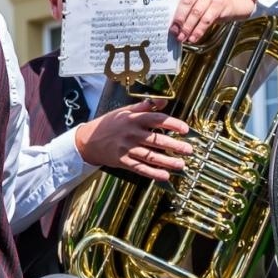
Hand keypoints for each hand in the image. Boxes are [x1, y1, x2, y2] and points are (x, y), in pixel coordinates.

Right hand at [73, 100, 194, 181]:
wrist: (88, 140)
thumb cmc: (109, 124)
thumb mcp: (125, 111)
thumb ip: (145, 106)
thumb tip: (163, 101)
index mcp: (133, 119)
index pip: (157, 120)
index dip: (172, 124)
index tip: (185, 129)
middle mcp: (131, 133)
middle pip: (156, 140)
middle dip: (174, 146)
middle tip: (189, 150)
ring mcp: (127, 149)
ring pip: (150, 156)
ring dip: (167, 161)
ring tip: (181, 164)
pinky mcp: (122, 161)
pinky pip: (140, 168)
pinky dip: (152, 173)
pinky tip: (164, 175)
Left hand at [149, 0, 255, 44]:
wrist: (225, 1)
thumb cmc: (201, 2)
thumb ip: (177, 3)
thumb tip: (160, 20)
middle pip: (186, 2)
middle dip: (178, 18)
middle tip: (172, 31)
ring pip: (196, 13)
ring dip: (187, 27)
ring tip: (181, 38)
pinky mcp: (218, 4)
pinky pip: (207, 20)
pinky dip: (199, 31)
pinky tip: (193, 38)